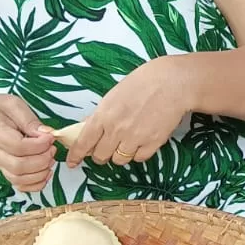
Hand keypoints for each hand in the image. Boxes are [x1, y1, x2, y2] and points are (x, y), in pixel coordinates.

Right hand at [0, 94, 54, 192]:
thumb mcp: (12, 104)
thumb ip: (29, 120)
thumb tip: (46, 133)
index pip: (18, 146)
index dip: (39, 145)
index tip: (50, 137)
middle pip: (19, 166)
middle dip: (42, 160)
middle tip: (52, 148)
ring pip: (19, 179)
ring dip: (41, 173)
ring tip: (50, 158)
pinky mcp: (4, 170)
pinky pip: (19, 185)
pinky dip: (35, 184)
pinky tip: (45, 172)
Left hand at [65, 57, 189, 166]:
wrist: (173, 83)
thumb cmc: (144, 83)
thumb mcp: (114, 95)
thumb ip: (100, 114)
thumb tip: (88, 125)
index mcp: (103, 115)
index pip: (83, 142)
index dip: (76, 155)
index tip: (72, 162)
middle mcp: (116, 130)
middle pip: (100, 156)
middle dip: (101, 154)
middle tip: (106, 147)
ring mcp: (135, 138)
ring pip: (119, 160)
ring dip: (120, 154)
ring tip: (127, 141)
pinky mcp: (152, 143)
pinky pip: (139, 158)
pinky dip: (138, 153)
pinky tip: (141, 141)